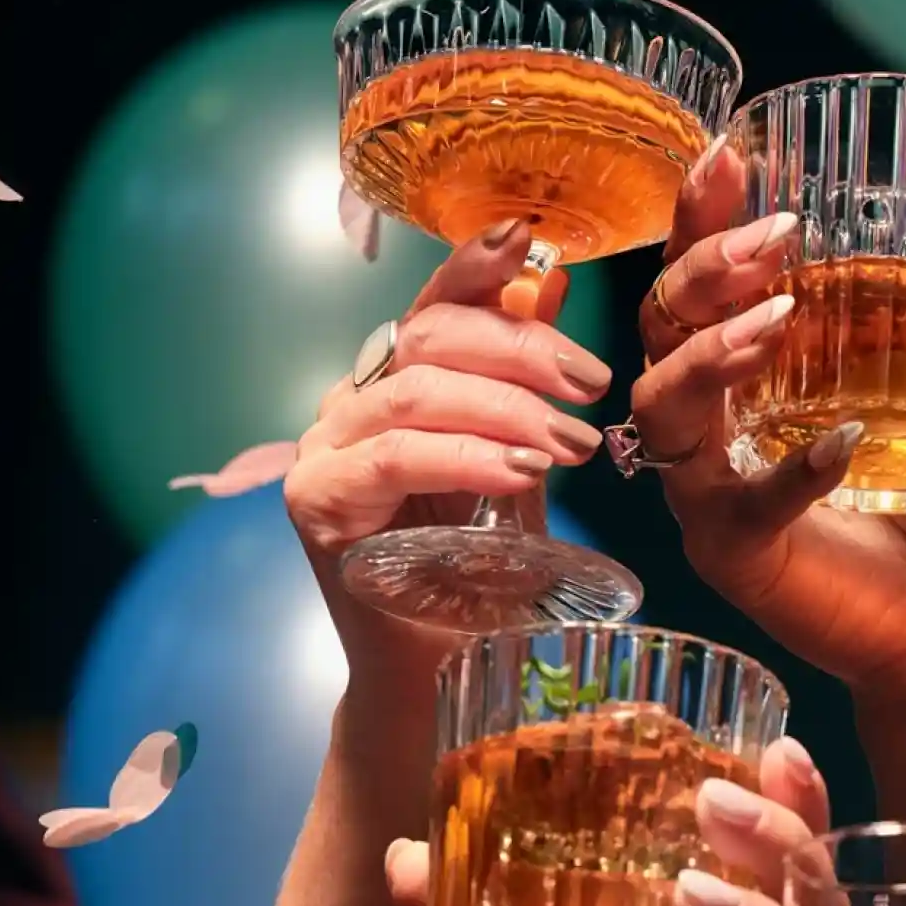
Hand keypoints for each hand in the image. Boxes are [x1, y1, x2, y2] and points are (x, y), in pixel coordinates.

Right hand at [283, 220, 611, 672]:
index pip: (433, 305)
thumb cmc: (480, 568)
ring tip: (573, 443)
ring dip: (507, 410)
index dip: (475, 265)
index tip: (530, 237)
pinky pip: (394, 457)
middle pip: (429, 337)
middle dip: (521, 349)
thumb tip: (551, 277)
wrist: (437, 668)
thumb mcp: (519, 461)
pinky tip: (521, 471)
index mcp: (393, 381)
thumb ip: (527, 382)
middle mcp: (350, 402)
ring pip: (416, 392)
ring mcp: (323, 450)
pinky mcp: (314, 501)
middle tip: (592, 386)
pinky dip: (465, 457)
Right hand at [625, 143, 905, 703]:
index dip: (701, 217)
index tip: (733, 156)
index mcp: (757, 370)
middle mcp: (717, 422)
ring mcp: (712, 489)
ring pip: (663, 403)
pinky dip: (786, 473)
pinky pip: (735, 505)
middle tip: (776, 241)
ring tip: (776, 321)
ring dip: (711, 354)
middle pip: (659, 322)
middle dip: (704, 270)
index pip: (701, 279)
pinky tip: (842, 447)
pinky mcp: (731, 553)